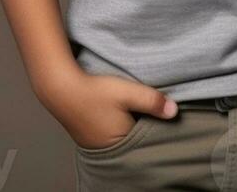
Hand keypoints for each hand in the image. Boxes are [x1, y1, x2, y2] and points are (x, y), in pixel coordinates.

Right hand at [35, 66, 177, 149]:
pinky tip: (120, 112)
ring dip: (131, 126)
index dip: (156, 128)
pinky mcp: (90, 137)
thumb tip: (175, 111)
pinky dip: (120, 125)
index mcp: (120, 144)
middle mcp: (109, 150)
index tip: (162, 114)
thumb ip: (152, 101)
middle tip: (149, 110)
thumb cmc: (94, 91)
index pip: (147, 141)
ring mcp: (97, 145)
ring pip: (124, 138)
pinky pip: (112, 135)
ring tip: (134, 110)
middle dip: (144, 128)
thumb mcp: (127, 92)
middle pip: (136, 142)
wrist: (61, 87)